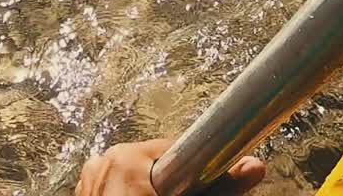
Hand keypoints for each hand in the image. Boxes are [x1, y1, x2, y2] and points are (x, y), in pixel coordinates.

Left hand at [76, 139, 265, 195]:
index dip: (194, 172)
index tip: (199, 187)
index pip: (178, 151)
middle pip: (158, 164)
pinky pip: (122, 187)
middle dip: (174, 185)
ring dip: (154, 191)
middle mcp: (104, 161)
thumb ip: (222, 189)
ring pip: (140, 176)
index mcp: (126, 158)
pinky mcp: (87, 191)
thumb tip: (254, 166)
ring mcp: (91, 178)